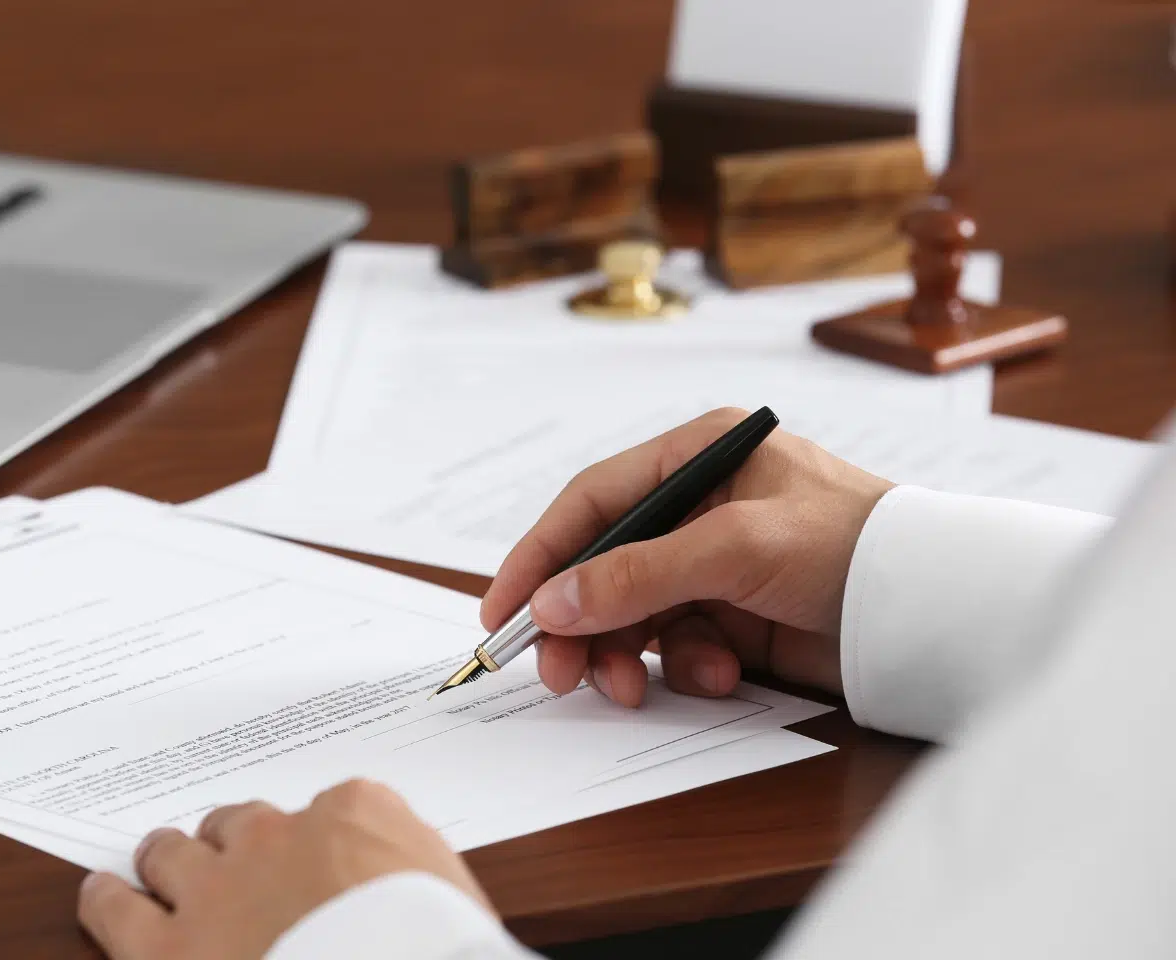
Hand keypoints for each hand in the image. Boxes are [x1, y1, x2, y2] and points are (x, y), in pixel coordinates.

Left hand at [78, 779, 490, 959]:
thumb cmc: (431, 943)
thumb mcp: (449, 892)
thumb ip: (405, 866)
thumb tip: (392, 881)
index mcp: (352, 814)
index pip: (325, 809)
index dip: (311, 844)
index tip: (311, 865)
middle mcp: (277, 837)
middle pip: (238, 823)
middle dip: (231, 843)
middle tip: (228, 861)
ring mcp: (217, 888)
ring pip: (172, 852)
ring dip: (167, 858)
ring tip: (157, 860)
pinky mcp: (167, 948)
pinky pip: (116, 908)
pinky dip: (108, 899)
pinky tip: (104, 895)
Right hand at [481, 407, 893, 706]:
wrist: (933, 610)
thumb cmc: (851, 545)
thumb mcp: (736, 548)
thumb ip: (638, 574)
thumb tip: (552, 603)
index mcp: (698, 458)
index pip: (593, 501)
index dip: (541, 553)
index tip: (501, 608)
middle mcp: (699, 506)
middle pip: (603, 565)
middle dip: (579, 622)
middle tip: (557, 673)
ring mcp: (714, 564)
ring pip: (633, 614)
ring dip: (627, 654)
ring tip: (633, 686)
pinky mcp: (733, 615)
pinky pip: (677, 645)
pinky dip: (684, 666)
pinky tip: (719, 673)